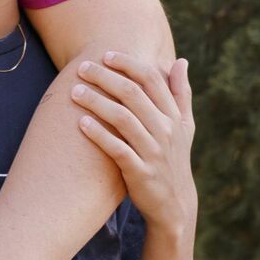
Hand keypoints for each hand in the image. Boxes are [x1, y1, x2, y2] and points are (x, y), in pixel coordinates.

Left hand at [72, 53, 196, 237]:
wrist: (174, 204)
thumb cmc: (174, 158)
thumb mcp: (185, 127)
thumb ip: (181, 93)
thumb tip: (181, 60)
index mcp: (174, 116)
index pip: (152, 80)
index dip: (128, 64)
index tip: (106, 55)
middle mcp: (165, 131)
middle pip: (133, 94)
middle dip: (105, 77)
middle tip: (82, 68)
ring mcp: (153, 152)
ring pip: (123, 118)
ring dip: (97, 101)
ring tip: (75, 91)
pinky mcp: (140, 172)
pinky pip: (117, 149)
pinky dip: (99, 134)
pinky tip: (80, 122)